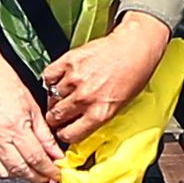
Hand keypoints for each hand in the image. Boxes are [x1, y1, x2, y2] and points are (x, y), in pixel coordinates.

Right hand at [0, 43, 63, 182]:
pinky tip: (16, 164)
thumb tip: (55, 152)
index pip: (36, 159)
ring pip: (6, 173)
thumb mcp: (32, 104)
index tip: (57, 173)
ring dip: (22, 176)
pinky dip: (6, 170)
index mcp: (14, 126)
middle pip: (21, 171)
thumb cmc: (2, 81)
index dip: (49, 170)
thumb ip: (44, 132)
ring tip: (34, 171)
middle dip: (38, 177)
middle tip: (49, 175)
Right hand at [43, 12, 172, 141]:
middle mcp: (85, 97)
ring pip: (51, 98)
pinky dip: (51, 80)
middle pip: (55, 118)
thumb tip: (79, 127)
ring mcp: (75, 79)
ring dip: (54, 99)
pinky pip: (48, 77)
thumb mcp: (119, 107)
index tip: (63, 132)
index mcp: (100, 113)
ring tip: (64, 95)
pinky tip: (60, 80)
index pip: (69, 135)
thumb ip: (97, 118)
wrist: (134, 47)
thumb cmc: (133, 75)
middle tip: (60, 116)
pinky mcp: (69, 61)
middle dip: (56, 119)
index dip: (64, 135)